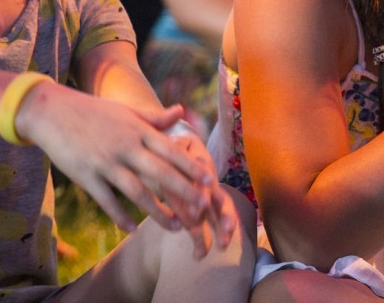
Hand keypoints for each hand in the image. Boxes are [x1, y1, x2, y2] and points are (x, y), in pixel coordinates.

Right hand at [18, 87, 217, 233]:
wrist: (51, 111)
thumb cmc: (92, 111)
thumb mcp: (126, 111)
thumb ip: (154, 117)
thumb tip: (181, 111)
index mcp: (137, 130)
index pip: (170, 150)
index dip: (190, 166)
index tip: (209, 180)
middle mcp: (124, 146)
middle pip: (159, 172)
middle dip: (183, 190)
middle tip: (202, 207)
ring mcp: (105, 162)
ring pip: (136, 191)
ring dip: (157, 212)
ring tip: (175, 227)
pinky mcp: (85, 175)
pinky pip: (106, 200)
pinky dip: (119, 216)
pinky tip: (132, 230)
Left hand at [149, 113, 242, 258]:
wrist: (156, 146)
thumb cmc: (159, 142)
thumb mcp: (163, 136)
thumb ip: (169, 137)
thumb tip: (175, 127)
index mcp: (198, 163)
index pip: (203, 179)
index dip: (202, 194)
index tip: (198, 208)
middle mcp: (205, 180)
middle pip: (219, 198)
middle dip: (225, 218)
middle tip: (227, 235)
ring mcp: (202, 195)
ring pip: (216, 214)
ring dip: (221, 230)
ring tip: (222, 246)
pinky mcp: (193, 208)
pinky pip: (200, 226)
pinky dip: (200, 241)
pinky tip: (197, 255)